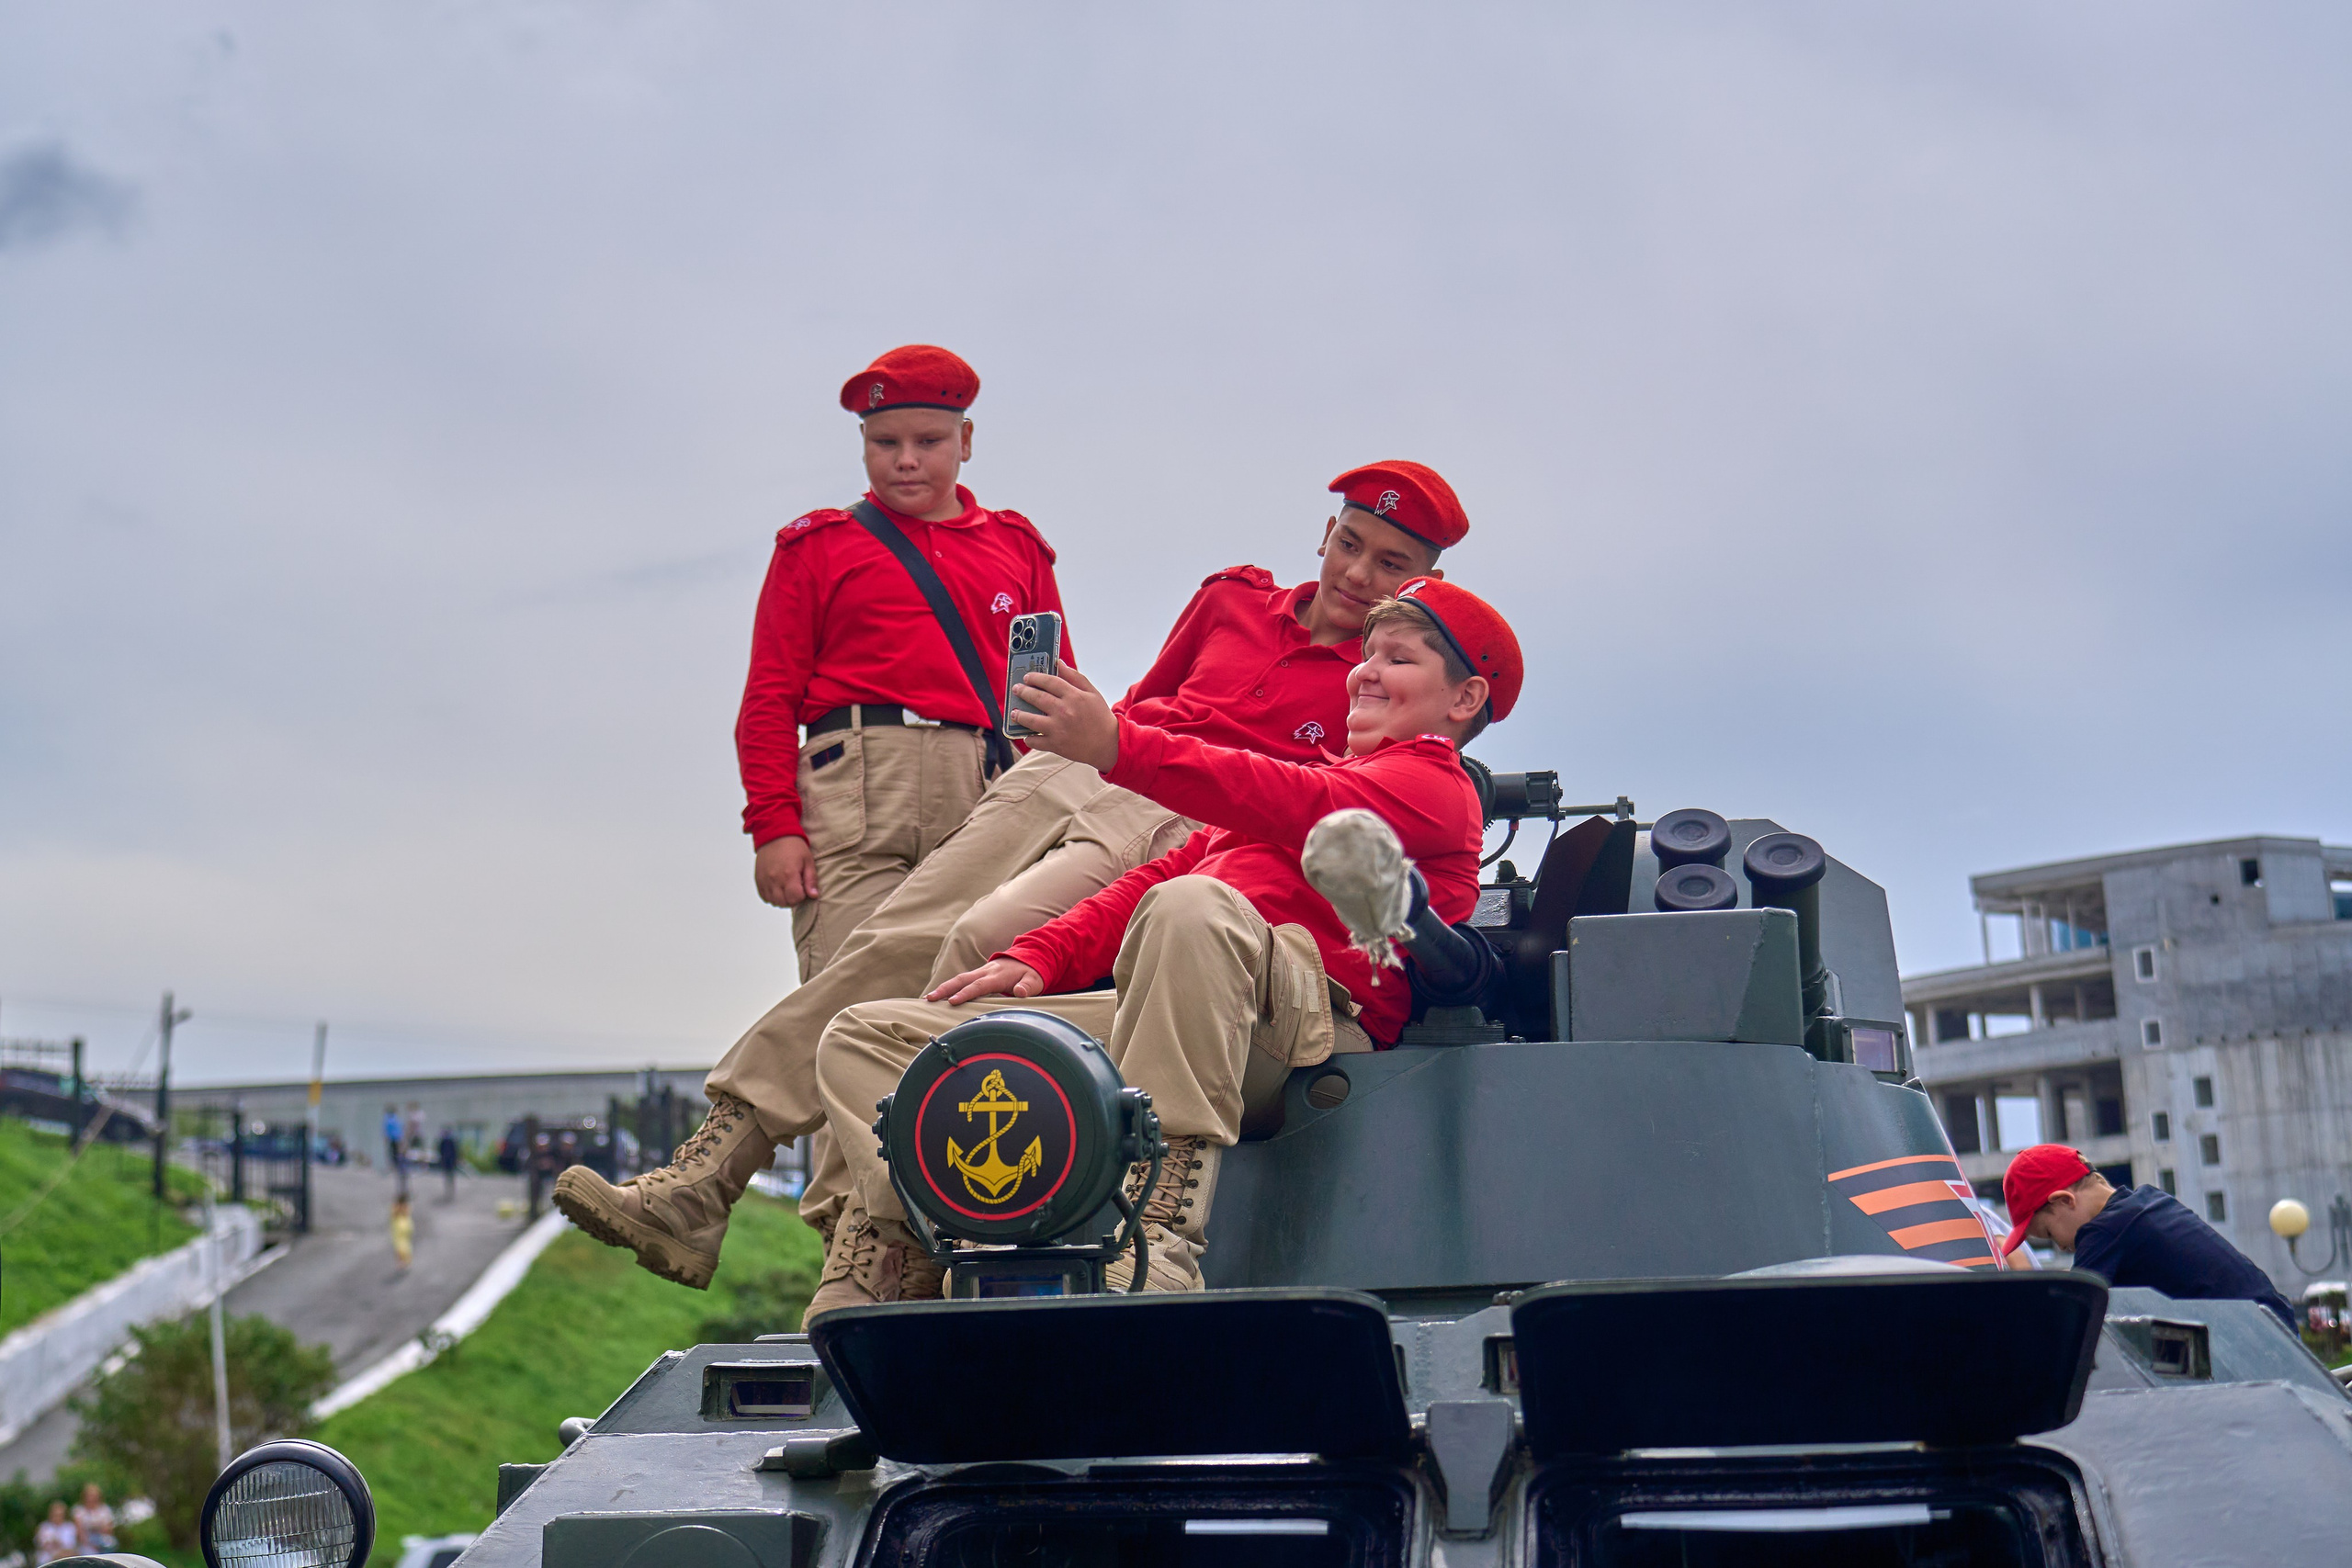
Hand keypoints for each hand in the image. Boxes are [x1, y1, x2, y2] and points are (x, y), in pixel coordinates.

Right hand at [754, 836, 819, 906]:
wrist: (774, 834)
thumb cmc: (793, 846)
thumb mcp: (808, 860)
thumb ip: (811, 880)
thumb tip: (813, 895)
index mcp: (789, 874)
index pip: (795, 899)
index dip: (801, 896)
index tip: (802, 888)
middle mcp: (775, 879)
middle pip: (783, 903)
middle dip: (792, 899)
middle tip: (795, 889)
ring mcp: (765, 880)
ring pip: (773, 901)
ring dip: (781, 899)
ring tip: (786, 889)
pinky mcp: (758, 879)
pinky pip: (764, 896)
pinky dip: (771, 896)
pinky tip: (777, 888)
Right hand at [926, 957, 1043, 1004]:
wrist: (1028, 958)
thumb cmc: (1031, 973)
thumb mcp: (1034, 981)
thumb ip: (1027, 987)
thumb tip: (1020, 992)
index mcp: (998, 976)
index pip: (979, 986)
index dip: (966, 994)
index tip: (952, 1002)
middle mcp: (986, 971)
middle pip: (962, 979)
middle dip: (945, 989)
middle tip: (929, 999)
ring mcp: (981, 971)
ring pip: (959, 978)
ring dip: (943, 988)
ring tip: (928, 998)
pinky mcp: (978, 974)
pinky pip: (962, 980)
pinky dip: (949, 987)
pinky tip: (939, 995)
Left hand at [1012, 665, 1118, 771]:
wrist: (1108, 745)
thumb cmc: (1100, 717)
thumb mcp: (1092, 693)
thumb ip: (1074, 677)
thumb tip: (1058, 663)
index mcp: (1074, 696)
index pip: (1049, 681)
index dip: (1035, 677)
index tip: (1027, 677)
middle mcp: (1065, 711)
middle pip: (1037, 698)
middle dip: (1023, 692)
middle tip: (1016, 689)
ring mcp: (1059, 729)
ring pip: (1031, 720)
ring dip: (1019, 715)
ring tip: (1014, 712)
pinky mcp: (1056, 745)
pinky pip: (1035, 741)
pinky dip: (1029, 738)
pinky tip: (1027, 733)